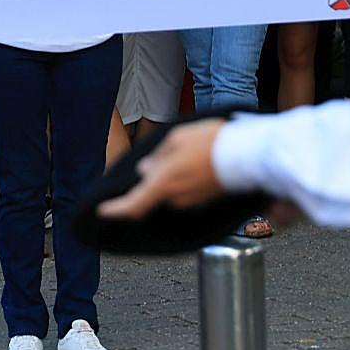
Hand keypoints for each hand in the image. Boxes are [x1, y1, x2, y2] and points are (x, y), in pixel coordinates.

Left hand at [94, 119, 226, 220]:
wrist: (247, 153)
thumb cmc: (211, 141)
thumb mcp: (176, 138)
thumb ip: (157, 158)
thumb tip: (144, 170)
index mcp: (164, 182)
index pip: (133, 204)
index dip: (115, 210)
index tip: (102, 211)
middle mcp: (176, 198)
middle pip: (154, 192)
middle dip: (155, 176)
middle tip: (172, 151)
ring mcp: (192, 202)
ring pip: (171, 191)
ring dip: (174, 176)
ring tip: (191, 152)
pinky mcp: (206, 202)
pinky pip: (187, 191)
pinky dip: (187, 179)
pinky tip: (199, 161)